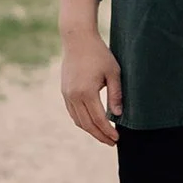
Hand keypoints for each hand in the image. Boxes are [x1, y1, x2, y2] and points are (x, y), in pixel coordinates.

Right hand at [61, 30, 122, 145]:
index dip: (108, 131)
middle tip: (112, 142)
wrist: (77, 40)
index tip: (117, 138)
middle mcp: (74, 96)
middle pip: (87, 124)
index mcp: (86, 92)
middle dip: (100, 135)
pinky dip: (82, 121)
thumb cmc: (99, 54)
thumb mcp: (113, 72)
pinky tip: (92, 123)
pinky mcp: (64, 91)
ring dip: (90, 130)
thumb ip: (116, 94)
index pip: (98, 119)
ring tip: (103, 135)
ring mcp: (67, 94)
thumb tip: (117, 115)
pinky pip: (73, 113)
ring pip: (78, 120)